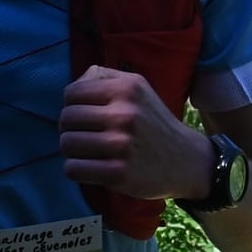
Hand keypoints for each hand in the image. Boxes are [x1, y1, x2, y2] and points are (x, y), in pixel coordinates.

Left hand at [59, 64, 213, 200]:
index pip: (71, 93)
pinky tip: (90, 167)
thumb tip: (73, 86)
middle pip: (66, 119)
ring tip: (87, 151)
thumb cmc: (153, 121)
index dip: (72, 105)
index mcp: (126, 89)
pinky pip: (73, 169)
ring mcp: (121, 145)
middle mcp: (124, 114)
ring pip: (66, 144)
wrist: (185, 160)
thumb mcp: (137, 87)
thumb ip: (103, 77)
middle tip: (84, 135)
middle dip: (69, 128)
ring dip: (72, 150)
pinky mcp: (118, 173)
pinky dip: (76, 169)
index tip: (85, 116)